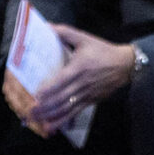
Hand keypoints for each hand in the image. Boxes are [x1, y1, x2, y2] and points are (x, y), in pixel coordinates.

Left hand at [18, 28, 137, 133]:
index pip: (62, 81)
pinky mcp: (89, 102)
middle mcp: (81, 84)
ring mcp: (86, 95)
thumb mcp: (85, 38)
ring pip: (66, 109)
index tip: (36, 96)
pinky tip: (52, 128)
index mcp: (79, 67)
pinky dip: (62, 122)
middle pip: (61, 98)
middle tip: (29, 112)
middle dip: (44, 107)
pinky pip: (74, 113)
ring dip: (50, 117)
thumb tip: (47, 27)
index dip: (49, 90)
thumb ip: (65, 32)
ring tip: (36, 121)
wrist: (124, 65)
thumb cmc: (102, 51)